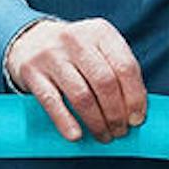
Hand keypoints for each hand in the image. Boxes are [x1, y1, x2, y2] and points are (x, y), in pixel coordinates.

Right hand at [8, 14, 147, 141]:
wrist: (30, 40)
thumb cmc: (76, 52)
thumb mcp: (99, 48)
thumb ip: (117, 72)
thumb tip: (136, 111)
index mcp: (100, 32)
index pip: (125, 67)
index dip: (135, 97)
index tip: (137, 119)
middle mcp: (76, 39)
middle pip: (105, 83)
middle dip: (116, 113)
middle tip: (121, 132)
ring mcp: (51, 54)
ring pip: (81, 95)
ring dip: (96, 122)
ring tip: (103, 136)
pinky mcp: (31, 71)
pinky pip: (52, 101)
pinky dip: (66, 121)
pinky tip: (76, 136)